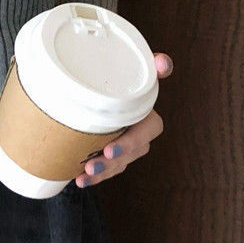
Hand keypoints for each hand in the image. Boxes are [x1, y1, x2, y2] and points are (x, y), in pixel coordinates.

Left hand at [74, 52, 172, 187]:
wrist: (94, 82)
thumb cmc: (116, 73)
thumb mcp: (128, 65)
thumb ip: (150, 64)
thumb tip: (164, 62)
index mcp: (146, 111)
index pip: (149, 130)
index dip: (132, 141)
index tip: (110, 148)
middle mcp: (140, 130)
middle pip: (132, 152)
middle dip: (114, 161)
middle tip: (93, 164)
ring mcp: (126, 144)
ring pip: (120, 164)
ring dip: (103, 173)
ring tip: (84, 176)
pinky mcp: (112, 153)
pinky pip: (109, 169)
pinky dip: (95, 177)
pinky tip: (79, 180)